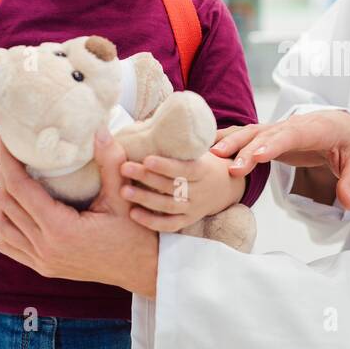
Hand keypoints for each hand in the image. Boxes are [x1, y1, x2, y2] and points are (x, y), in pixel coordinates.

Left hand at [0, 129, 159, 296]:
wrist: (144, 270)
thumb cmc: (137, 233)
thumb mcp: (124, 195)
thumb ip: (110, 161)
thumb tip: (99, 128)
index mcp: (61, 229)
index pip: (20, 188)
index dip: (7, 160)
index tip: (3, 138)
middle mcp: (46, 247)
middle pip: (6, 204)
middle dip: (3, 173)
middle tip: (9, 150)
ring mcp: (43, 261)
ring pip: (1, 227)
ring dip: (0, 199)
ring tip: (10, 176)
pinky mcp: (44, 267)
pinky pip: (9, 246)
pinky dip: (4, 224)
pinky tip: (14, 207)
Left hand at [118, 150, 245, 232]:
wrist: (225, 187)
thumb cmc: (202, 162)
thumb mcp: (198, 150)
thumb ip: (176, 141)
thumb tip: (142, 124)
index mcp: (204, 170)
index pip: (185, 169)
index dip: (166, 166)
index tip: (147, 159)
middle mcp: (201, 190)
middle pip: (173, 186)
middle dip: (147, 177)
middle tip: (125, 168)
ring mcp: (195, 207)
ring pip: (169, 206)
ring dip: (145, 199)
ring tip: (124, 191)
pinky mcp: (188, 220)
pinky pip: (170, 224)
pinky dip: (152, 222)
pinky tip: (133, 214)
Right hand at [210, 109, 349, 209]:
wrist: (339, 124)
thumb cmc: (347, 143)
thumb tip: (349, 203)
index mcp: (315, 128)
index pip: (292, 134)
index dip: (274, 143)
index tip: (258, 155)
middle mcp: (291, 125)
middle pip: (265, 135)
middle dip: (247, 149)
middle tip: (231, 168)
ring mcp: (276, 129)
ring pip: (250, 133)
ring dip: (231, 144)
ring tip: (212, 157)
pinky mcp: (266, 136)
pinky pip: (244, 136)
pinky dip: (225, 139)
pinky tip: (206, 149)